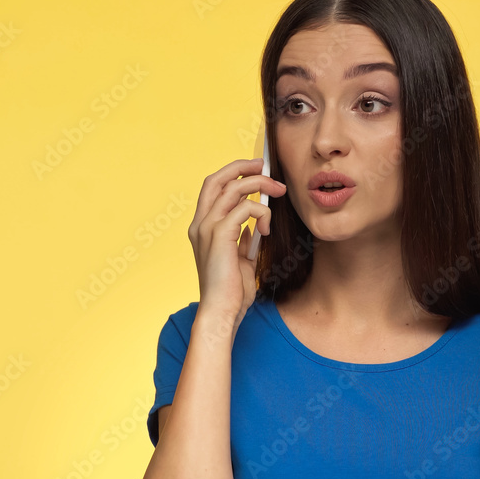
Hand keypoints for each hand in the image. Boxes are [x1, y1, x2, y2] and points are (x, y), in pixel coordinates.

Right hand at [186, 157, 286, 340]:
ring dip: (260, 184)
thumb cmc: (231, 292)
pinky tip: (266, 230)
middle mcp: (200, 223)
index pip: (212, 187)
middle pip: (217, 178)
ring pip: (234, 188)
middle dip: (243, 166)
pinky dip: (262, 213)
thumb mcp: (239, 260)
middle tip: (265, 166)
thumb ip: (241, 240)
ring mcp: (207, 228)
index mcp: (202, 227)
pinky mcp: (219, 235)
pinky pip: (246, 208)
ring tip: (279, 192)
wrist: (221, 312)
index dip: (232, 172)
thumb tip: (251, 227)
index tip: (255, 169)